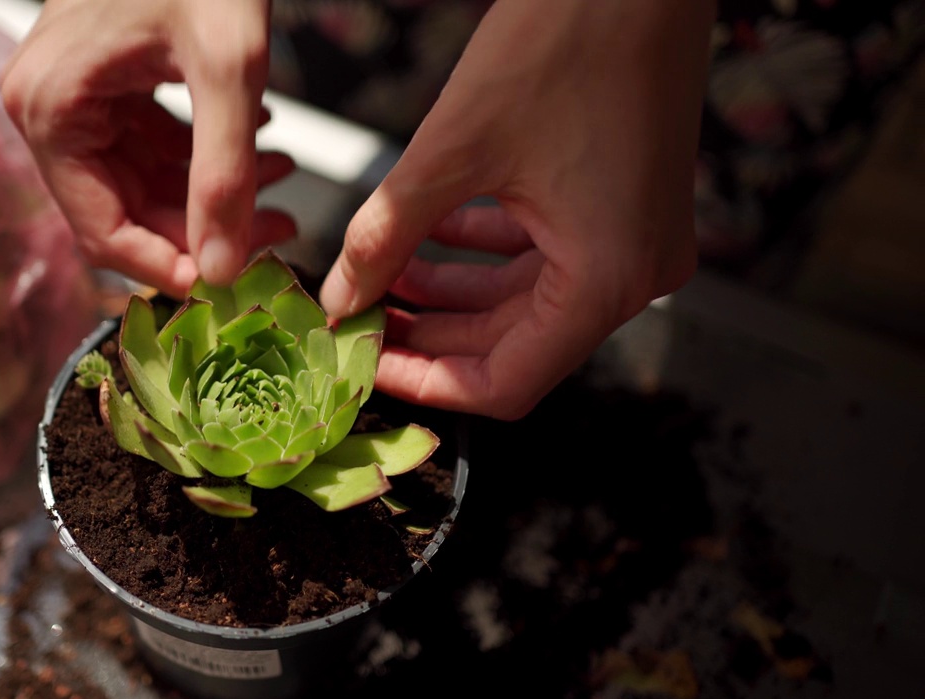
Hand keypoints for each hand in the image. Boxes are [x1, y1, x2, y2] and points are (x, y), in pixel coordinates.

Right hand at [0, 0, 296, 297]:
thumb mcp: (228, 68)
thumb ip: (224, 174)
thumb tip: (221, 270)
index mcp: (51, 110)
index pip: (101, 231)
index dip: (168, 266)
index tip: (232, 282)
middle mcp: (45, 108)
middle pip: (122, 211)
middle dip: (202, 229)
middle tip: (277, 230)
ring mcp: (71, 94)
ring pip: (141, 183)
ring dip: (213, 194)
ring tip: (285, 184)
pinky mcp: (103, 81)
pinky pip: (147, 145)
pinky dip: (203, 155)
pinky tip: (263, 145)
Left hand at [319, 0, 714, 419]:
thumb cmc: (566, 41)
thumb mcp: (453, 151)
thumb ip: (388, 234)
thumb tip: (338, 297)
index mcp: (609, 279)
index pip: (505, 382)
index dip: (425, 383)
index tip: (363, 366)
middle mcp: (634, 274)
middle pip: (512, 344)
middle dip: (428, 335)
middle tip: (357, 319)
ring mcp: (633, 240)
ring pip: (521, 300)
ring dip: (448, 292)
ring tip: (376, 277)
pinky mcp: (621, 206)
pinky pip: (540, 254)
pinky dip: (479, 251)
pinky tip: (423, 234)